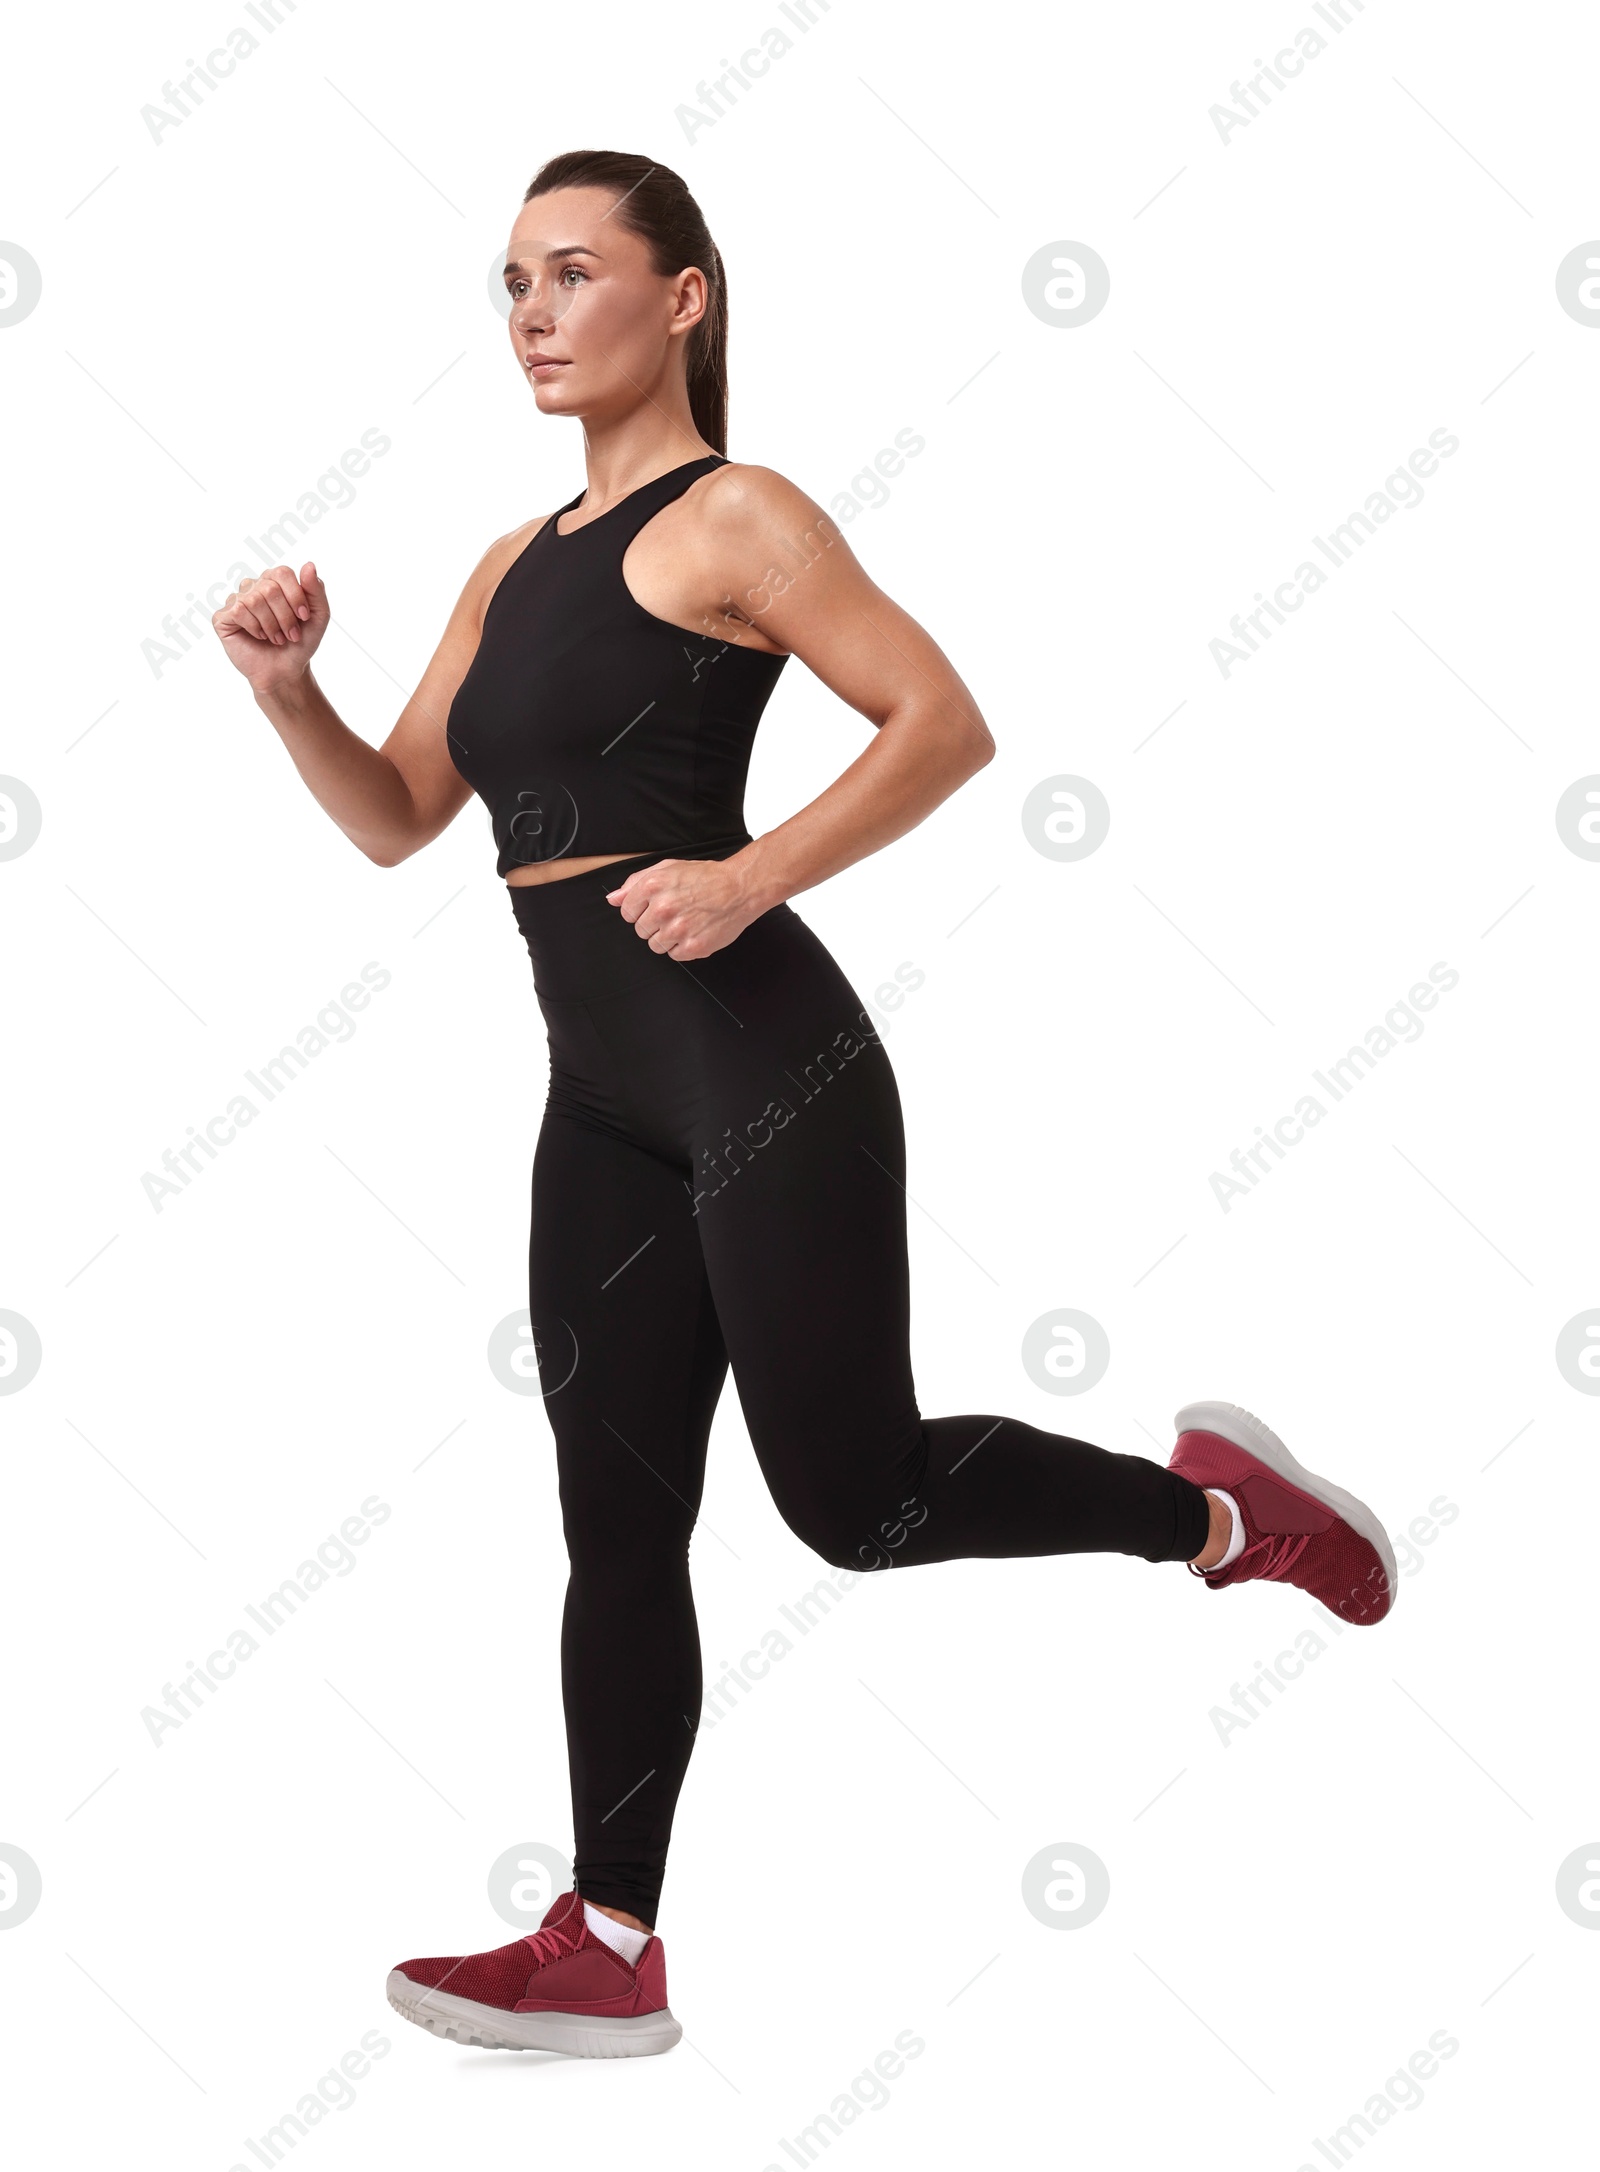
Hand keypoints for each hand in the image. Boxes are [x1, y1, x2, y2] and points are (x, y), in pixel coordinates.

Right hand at [213, 562, 329, 693]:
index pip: (282, 573)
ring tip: (277, 638)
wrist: (285, 671)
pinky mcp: (223, 617)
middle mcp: (253, 586)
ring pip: (253, 599)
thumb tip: (309, 564)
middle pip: (269, 588)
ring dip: (271, 625)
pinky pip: (238, 610)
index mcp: (274, 581)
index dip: (295, 596)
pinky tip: (260, 637)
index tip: (304, 618)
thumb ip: (316, 590)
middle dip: (285, 616)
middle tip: (291, 635)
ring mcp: (236, 600)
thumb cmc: (300, 643)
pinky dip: (254, 628)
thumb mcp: (318, 616)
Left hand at [605, 856, 765, 959]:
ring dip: (668, 937)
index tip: (657, 906)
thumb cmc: (705, 877)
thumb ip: (635, 882)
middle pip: (640, 931)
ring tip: (686, 922)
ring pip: (655, 945)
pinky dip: (683, 946)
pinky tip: (695, 930)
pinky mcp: (692, 947)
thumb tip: (612, 899)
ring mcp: (677, 929)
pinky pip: (674, 955)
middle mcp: (662, 908)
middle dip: (655, 924)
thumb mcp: (667, 869)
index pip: (627, 912)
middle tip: (677, 912)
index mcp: (652, 886)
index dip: (641, 910)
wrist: (740, 889)